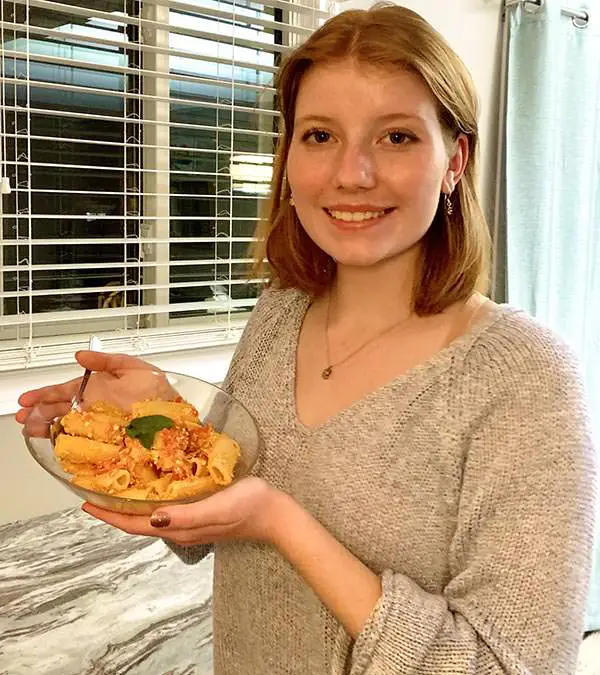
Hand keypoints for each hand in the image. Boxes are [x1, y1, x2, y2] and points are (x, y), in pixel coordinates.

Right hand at [16, 351, 173, 436]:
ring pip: (65, 427)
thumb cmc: (159, 391)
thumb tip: (82, 355)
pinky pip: (82, 444)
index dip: (44, 394)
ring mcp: (99, 427)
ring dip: (46, 427)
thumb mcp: (134, 367)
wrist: (176, 417)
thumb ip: (106, 360)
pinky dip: (65, 444)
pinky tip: (53, 443)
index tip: (26, 399)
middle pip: (60, 410)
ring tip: (30, 429)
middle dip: (38, 413)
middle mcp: (95, 408)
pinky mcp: (106, 443)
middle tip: (22, 417)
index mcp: (98, 388)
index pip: (64, 391)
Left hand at [82, 477, 282, 546]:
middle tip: (95, 493)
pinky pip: (167, 508)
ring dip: (131, 506)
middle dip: (114, 511)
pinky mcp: (201, 512)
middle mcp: (181, 527)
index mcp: (180, 527)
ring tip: (117, 488)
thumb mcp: (217, 508)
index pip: (136, 524)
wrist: (275, 514)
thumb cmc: (248, 507)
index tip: (86, 503)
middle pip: (138, 522)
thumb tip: (153, 517)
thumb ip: (186, 515)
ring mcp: (191, 521)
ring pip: (151, 516)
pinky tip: (154, 486)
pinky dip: (151, 499)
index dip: (109, 516)